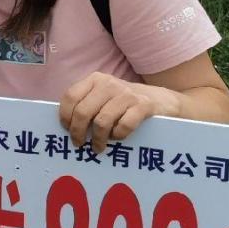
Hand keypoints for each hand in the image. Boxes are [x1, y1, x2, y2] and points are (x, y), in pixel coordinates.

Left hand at [58, 72, 182, 152]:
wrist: (163, 100)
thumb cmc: (125, 103)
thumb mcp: (104, 97)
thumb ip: (87, 104)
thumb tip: (66, 127)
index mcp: (95, 79)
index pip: (70, 96)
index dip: (65, 115)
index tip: (66, 130)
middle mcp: (109, 83)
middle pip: (83, 111)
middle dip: (78, 132)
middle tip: (79, 144)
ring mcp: (127, 94)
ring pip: (101, 121)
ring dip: (97, 139)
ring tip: (97, 147)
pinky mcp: (144, 105)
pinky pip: (123, 126)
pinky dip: (118, 136)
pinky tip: (118, 138)